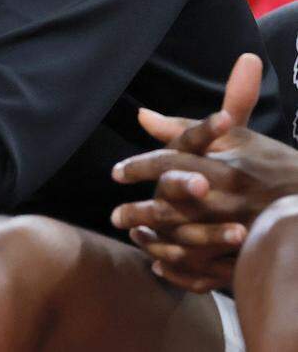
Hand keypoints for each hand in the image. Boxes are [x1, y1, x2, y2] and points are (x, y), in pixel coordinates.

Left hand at [110, 54, 297, 290]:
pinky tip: (160, 264)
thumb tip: (141, 115)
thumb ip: (186, 129)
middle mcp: (227, 203)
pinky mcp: (247, 262)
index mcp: (222, 169)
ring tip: (136, 237)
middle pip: (170, 209)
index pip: (168, 164)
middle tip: (115, 217)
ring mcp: (238, 236)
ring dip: (154, 243)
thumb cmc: (276, 165)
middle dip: (138, 213)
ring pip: (183, 245)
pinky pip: (204, 274)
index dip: (138, 168)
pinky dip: (179, 271)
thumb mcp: (236, 138)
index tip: (116, 173)